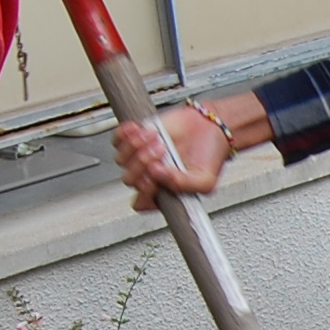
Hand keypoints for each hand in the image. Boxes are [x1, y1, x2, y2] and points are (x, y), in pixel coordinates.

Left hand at [112, 94, 263, 210]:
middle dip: (143, 163)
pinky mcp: (137, 139)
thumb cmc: (209, 154)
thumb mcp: (205, 179)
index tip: (156, 179)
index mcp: (164, 193)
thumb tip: (159, 175)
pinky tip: (140, 130)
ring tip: (157, 138)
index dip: (145, 191)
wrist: (211, 126)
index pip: (142, 202)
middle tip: (162, 150)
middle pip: (129, 179)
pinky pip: (118, 140)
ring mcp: (141, 157)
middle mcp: (150, 177)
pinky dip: (125, 135)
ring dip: (137, 146)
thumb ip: (184, 185)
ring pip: (121, 160)